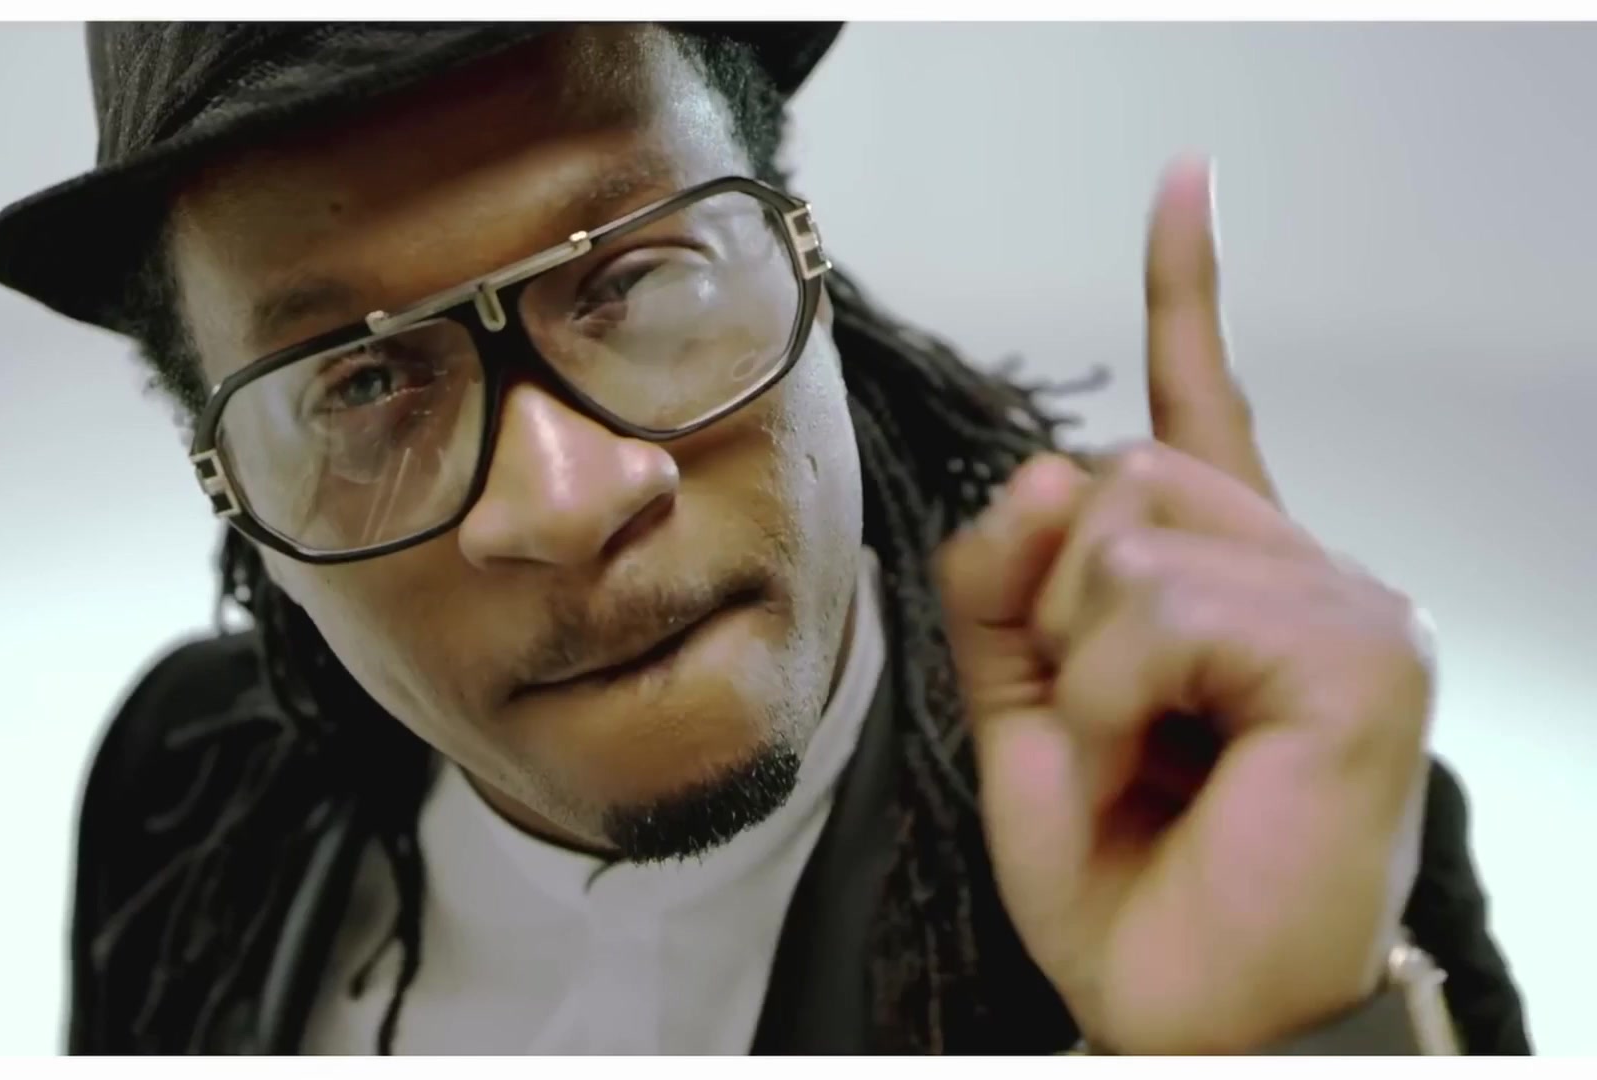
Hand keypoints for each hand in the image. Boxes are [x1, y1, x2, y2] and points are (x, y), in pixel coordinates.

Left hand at [936, 157, 1434, 1053]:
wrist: (1174, 1007)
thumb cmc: (1122, 876)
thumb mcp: (1023, 712)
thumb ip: (1007, 588)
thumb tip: (1045, 468)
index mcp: (1227, 579)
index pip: (1201, 409)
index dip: (1183, 295)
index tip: (1183, 181)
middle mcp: (1304, 571)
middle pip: (1116, 472)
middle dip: (1053, 603)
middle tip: (1101, 723)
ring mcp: (1344, 605)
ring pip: (1128, 529)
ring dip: (1082, 660)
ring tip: (1137, 755)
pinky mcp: (1358, 654)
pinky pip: (1161, 606)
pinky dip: (1116, 692)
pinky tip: (1166, 759)